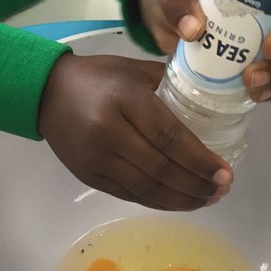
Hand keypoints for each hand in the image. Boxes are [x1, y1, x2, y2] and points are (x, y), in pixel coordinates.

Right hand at [38, 53, 232, 210]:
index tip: (225, 173)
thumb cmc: (97, 77)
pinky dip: (158, 201)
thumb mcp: (133, 69)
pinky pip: (130, 194)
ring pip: (147, 187)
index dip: (200, 159)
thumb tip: (208, 95)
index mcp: (125, 98)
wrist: (45, 92)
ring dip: (181, 199)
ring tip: (206, 200)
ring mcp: (97, 157)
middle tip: (222, 190)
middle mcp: (109, 130)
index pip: (169, 135)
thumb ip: (169, 83)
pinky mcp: (88, 176)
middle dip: (197, 184)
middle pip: (161, 167)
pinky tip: (178, 200)